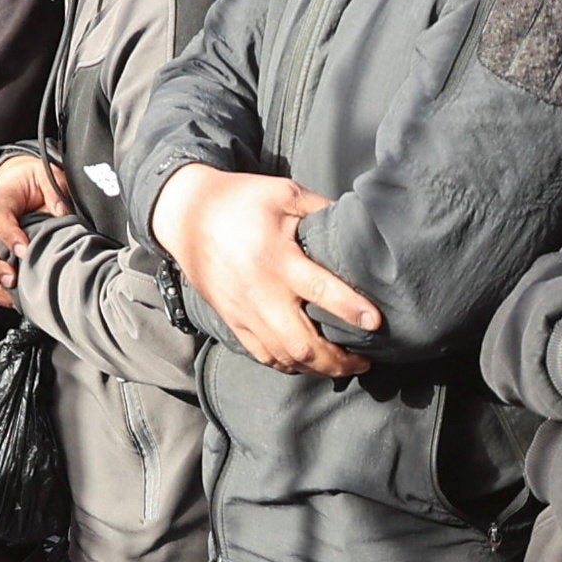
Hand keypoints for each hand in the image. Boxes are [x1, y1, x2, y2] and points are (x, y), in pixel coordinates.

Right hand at [0, 150, 65, 306]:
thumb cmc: (31, 180)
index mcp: (0, 200)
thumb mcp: (45, 175)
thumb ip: (54, 189)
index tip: (25, 250)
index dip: (9, 234)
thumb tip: (61, 212)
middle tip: (12, 280)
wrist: (15, 180)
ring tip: (11, 298)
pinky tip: (11, 301)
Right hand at [155, 164, 378, 376]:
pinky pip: (263, 356)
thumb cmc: (241, 200)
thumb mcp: (284, 192)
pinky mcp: (233, 321)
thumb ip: (320, 210)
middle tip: (364, 360)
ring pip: (284, 357)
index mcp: (276, 258)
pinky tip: (308, 363)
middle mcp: (261, 293)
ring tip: (342, 367)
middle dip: (337, 360)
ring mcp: (244, 312)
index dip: (350, 310)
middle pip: (302, 344)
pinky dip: (289, 366)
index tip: (375, 323)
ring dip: (317, 369)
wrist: (186, 216)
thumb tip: (357, 229)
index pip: (321, 291)